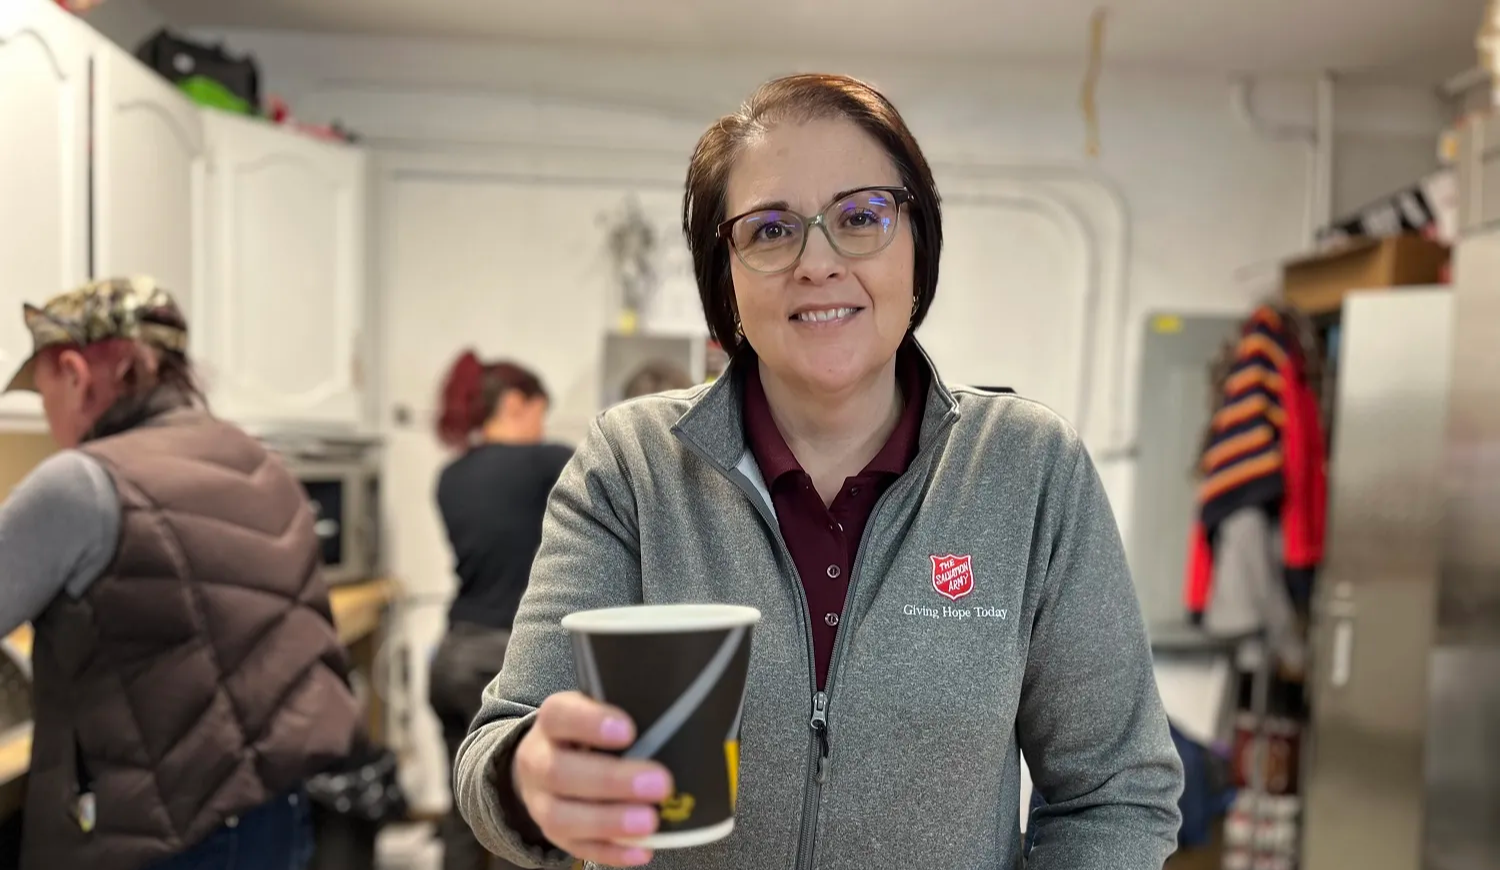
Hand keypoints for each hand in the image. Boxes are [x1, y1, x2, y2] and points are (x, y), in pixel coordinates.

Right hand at [511, 691, 673, 866]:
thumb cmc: (589, 732)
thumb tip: (675, 718)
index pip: (558, 716)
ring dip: (608, 822)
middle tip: (659, 783)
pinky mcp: (553, 835)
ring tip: (650, 821)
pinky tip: (643, 849)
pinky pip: (578, 849)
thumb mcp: (598, 710)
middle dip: (611, 780)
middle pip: (559, 772)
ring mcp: (540, 803)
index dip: (590, 723)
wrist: (546, 762)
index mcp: (550, 722)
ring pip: (560, 818)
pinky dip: (611, 851)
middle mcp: (537, 762)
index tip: (629, 730)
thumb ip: (627, 710)